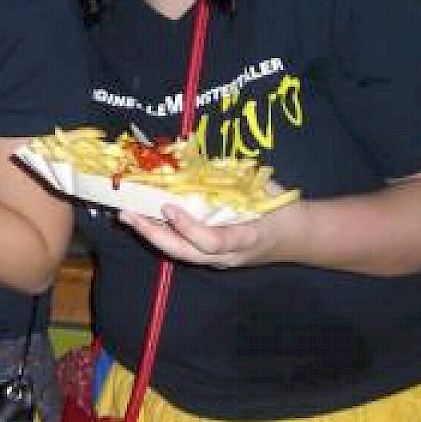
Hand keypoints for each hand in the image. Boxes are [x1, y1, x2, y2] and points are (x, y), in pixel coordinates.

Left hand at [118, 199, 304, 268]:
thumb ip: (234, 181)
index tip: (169, 207)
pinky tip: (142, 218)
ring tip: (127, 216)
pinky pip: (182, 247)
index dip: (188, 227)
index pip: (212, 241)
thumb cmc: (278, 207)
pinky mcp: (209, 256)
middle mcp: (228, 255)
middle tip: (130, 214)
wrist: (293, 235)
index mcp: (246, 237)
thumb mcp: (262, 191)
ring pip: (179, 252)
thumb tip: (197, 162)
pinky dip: (160, 232)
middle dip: (154, 234)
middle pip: (186, 252)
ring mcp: (218, 260)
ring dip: (150, 233)